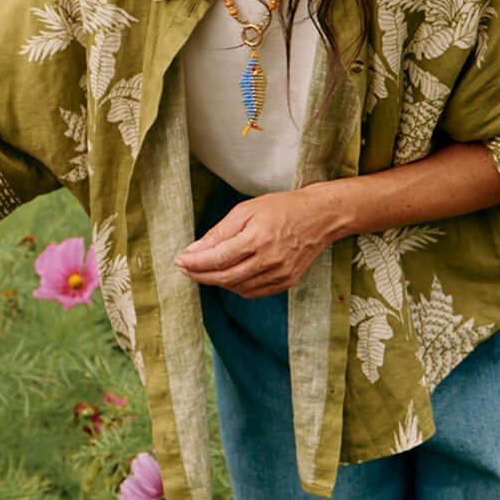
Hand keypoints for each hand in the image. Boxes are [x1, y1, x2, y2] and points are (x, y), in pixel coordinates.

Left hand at [176, 189, 338, 296]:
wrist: (320, 217)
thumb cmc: (283, 208)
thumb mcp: (247, 210)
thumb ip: (220, 232)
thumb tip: (194, 250)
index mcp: (258, 238)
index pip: (218, 258)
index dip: (195, 262)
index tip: (179, 261)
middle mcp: (270, 259)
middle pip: (225, 277)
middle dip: (200, 275)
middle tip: (185, 269)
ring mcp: (280, 273)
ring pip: (238, 287)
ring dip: (217, 282)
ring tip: (205, 272)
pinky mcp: (287, 281)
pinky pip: (254, 292)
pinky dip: (237, 287)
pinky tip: (229, 277)